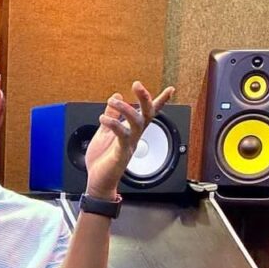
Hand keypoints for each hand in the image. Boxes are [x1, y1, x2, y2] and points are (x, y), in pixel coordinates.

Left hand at [84, 81, 174, 197]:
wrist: (98, 182)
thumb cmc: (101, 160)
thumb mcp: (104, 132)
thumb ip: (111, 115)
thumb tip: (116, 96)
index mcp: (130, 131)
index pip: (148, 113)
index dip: (160, 101)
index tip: (170, 89)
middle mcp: (133, 136)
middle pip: (147, 114)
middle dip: (145, 98)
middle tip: (137, 84)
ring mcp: (129, 144)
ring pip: (137, 122)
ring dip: (125, 108)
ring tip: (113, 101)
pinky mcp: (121, 152)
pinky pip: (122, 135)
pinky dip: (113, 124)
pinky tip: (103, 118)